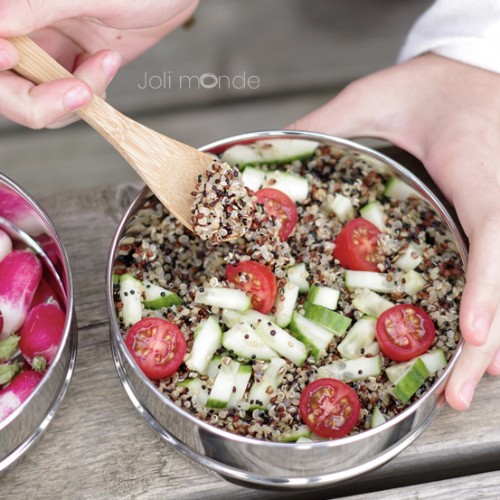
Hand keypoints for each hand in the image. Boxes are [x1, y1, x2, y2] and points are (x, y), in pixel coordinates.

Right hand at [0, 0, 197, 127]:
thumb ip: (38, 5)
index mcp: (16, 5)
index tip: (11, 55)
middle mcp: (21, 29)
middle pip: (4, 88)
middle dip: (40, 100)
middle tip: (82, 92)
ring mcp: (43, 52)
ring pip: (33, 101)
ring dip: (74, 97)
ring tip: (106, 60)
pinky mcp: (67, 70)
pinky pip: (64, 104)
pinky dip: (88, 98)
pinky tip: (106, 65)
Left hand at [289, 53, 499, 409]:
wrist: (470, 73)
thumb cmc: (431, 85)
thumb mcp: (375, 96)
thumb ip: (327, 123)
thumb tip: (268, 154)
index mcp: (479, 168)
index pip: (496, 231)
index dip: (489, 287)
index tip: (472, 334)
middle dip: (488, 338)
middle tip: (457, 394)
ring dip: (492, 338)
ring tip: (461, 389)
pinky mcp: (491, 219)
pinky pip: (496, 267)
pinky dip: (491, 309)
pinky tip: (476, 344)